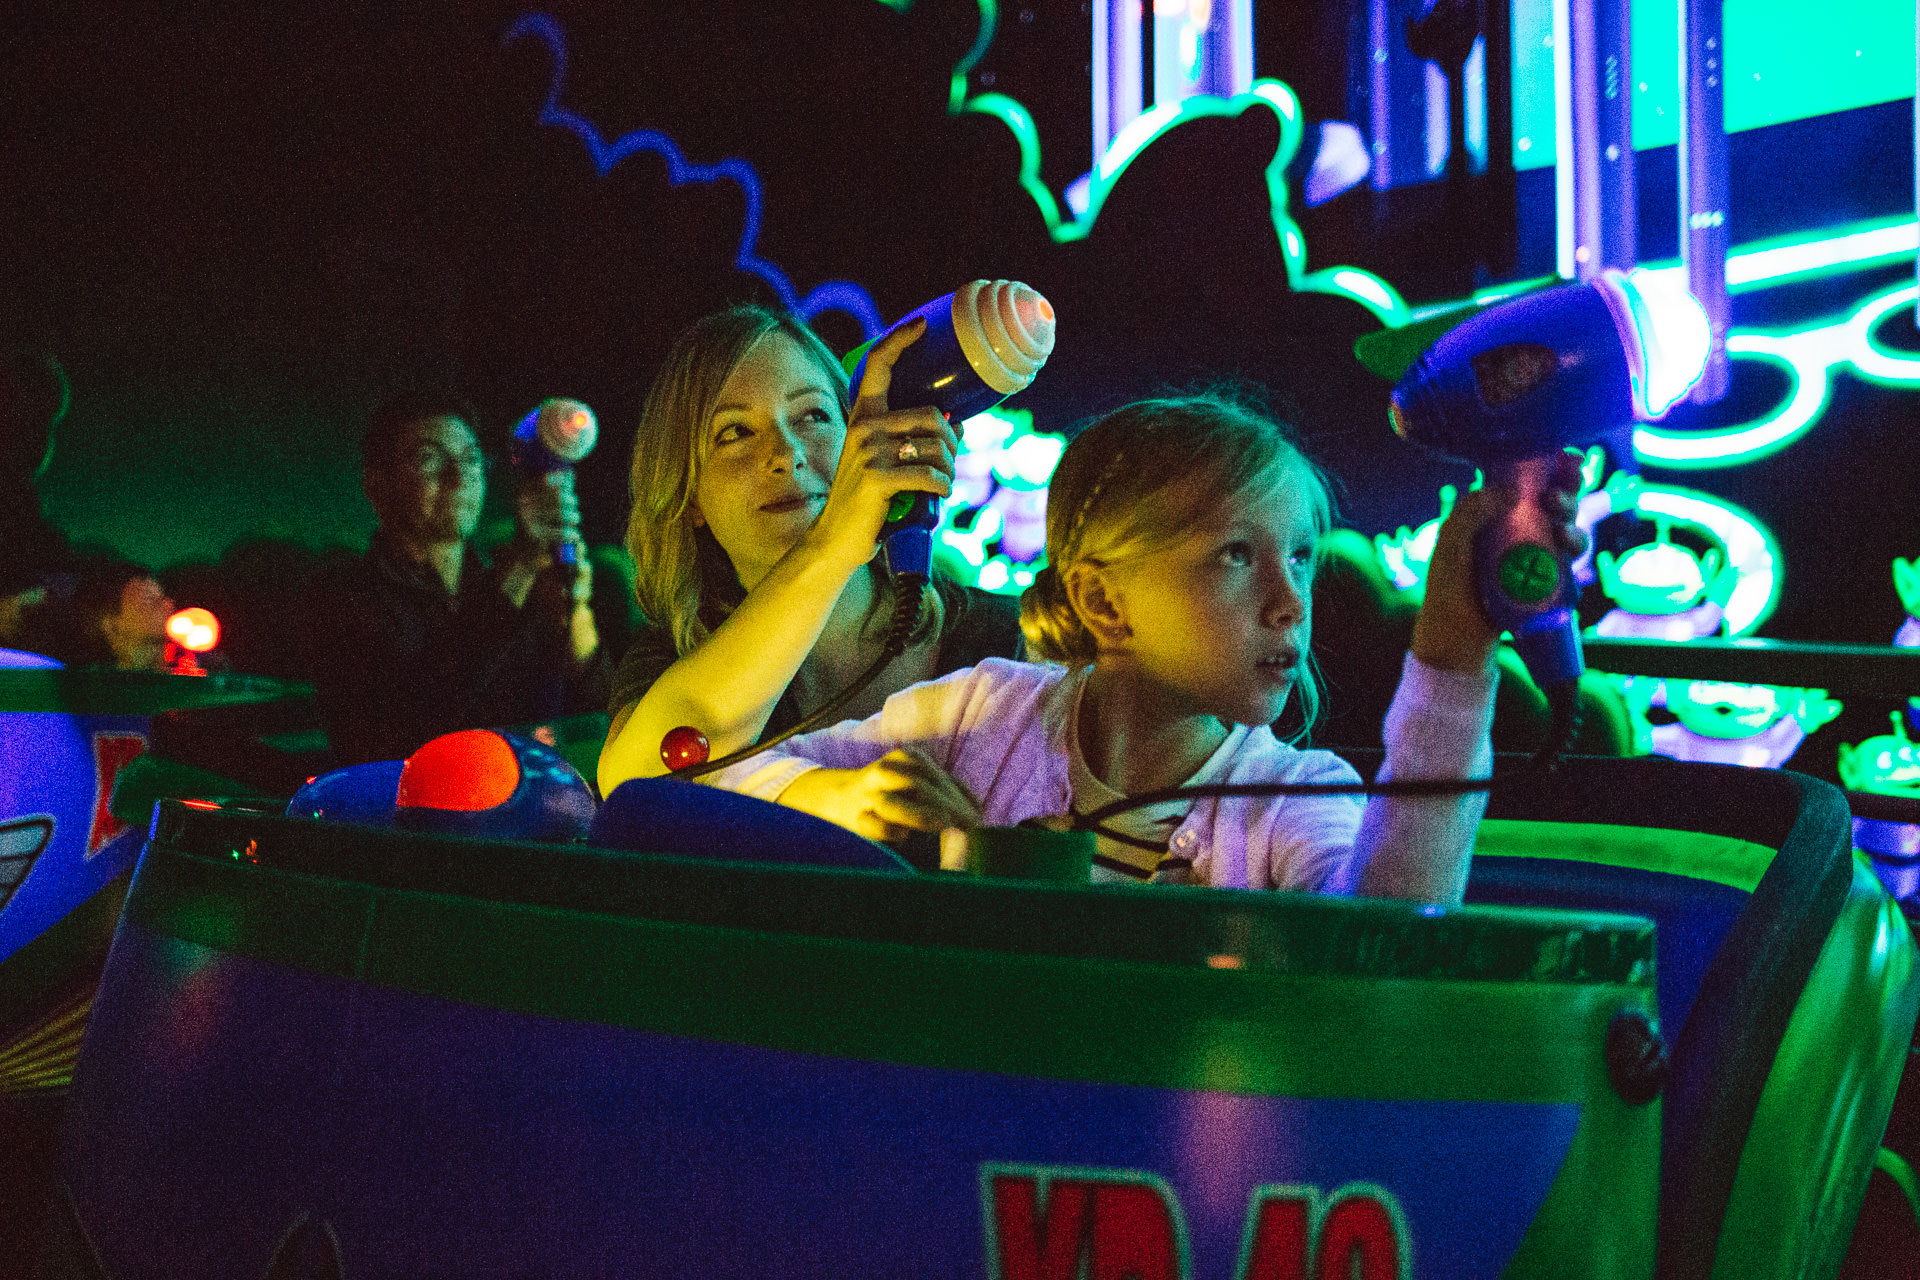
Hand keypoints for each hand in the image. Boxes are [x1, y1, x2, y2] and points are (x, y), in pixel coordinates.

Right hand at [514, 470, 582, 566]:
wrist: (521, 553)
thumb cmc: (535, 524)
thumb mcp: (539, 504)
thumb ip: (552, 489)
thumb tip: (570, 473)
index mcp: (523, 494)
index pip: (546, 480)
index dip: (561, 482)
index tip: (568, 487)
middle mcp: (523, 506)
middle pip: (557, 497)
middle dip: (571, 501)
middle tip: (574, 506)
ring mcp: (528, 522)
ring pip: (561, 515)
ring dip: (573, 517)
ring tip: (576, 519)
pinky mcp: (535, 538)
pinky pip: (560, 533)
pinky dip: (571, 534)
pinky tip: (575, 535)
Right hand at [780, 747, 980, 842]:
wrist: (839, 797)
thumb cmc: (892, 793)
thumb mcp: (917, 780)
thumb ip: (946, 788)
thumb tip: (979, 807)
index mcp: (905, 759)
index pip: (936, 777)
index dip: (960, 796)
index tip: (979, 816)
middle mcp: (885, 773)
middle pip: (918, 786)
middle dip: (946, 807)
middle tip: (968, 826)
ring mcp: (867, 795)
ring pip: (891, 803)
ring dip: (918, 815)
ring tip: (942, 824)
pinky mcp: (855, 818)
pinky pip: (872, 824)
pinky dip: (888, 830)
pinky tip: (904, 836)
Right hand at [802, 318, 957, 570]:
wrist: (837, 539)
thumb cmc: (868, 500)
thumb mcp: (881, 459)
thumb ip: (908, 436)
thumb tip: (956, 422)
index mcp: (862, 415)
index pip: (877, 365)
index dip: (899, 339)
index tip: (921, 324)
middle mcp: (863, 426)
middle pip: (933, 416)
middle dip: (953, 444)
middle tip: (949, 465)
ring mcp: (869, 451)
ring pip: (938, 448)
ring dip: (951, 470)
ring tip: (942, 484)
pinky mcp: (878, 478)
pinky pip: (931, 476)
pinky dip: (943, 488)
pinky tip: (938, 497)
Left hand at [1413, 451, 1587, 672]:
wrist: (1457, 637)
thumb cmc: (1448, 586)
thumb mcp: (1451, 542)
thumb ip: (1472, 511)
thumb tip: (1512, 490)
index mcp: (1496, 513)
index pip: (1529, 480)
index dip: (1553, 468)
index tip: (1566, 460)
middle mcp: (1521, 530)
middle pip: (1558, 502)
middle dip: (1567, 495)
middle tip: (1555, 500)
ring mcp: (1537, 556)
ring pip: (1570, 532)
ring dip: (1574, 529)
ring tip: (1562, 536)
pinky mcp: (1548, 583)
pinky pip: (1572, 568)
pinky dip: (1574, 565)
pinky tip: (1567, 563)